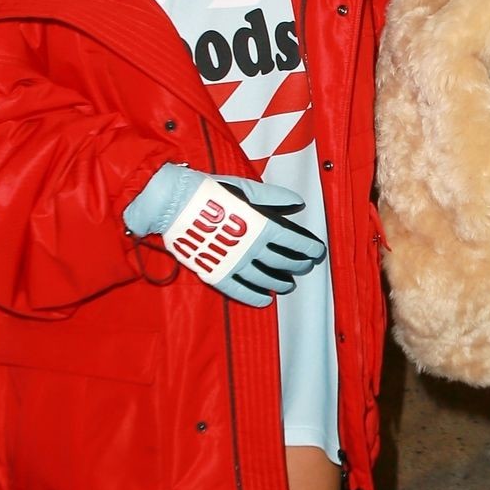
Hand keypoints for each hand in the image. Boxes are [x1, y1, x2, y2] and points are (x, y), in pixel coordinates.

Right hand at [124, 164, 325, 307]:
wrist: (172, 203)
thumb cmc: (210, 192)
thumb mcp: (245, 189)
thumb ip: (274, 197)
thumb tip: (297, 204)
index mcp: (261, 226)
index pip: (294, 241)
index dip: (309, 248)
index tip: (317, 251)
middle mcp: (251, 248)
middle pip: (283, 262)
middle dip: (298, 265)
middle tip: (305, 266)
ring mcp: (234, 264)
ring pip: (265, 279)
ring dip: (280, 283)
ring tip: (288, 284)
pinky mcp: (217, 274)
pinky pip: (240, 291)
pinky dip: (255, 297)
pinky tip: (265, 300)